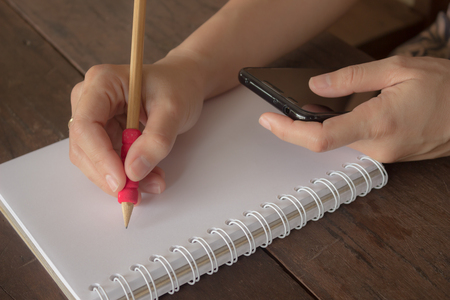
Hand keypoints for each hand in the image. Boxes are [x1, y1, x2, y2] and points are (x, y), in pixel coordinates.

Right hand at [69, 55, 205, 198]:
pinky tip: (149, 177)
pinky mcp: (104, 134)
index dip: (100, 157)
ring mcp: (95, 118)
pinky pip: (107, 162)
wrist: (184, 84)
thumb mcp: (174, 110)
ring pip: (93, 160)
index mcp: (102, 82)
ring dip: (120, 178)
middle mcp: (90, 99)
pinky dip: (127, 175)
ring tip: (154, 182)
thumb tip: (133, 171)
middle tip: (136, 193)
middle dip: (109, 174)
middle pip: (84, 146)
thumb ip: (156, 140)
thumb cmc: (178, 86)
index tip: (122, 181)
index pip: (86, 125)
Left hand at [258, 56, 449, 161]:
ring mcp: (382, 155)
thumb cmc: (447, 89)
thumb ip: (352, 78)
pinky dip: (338, 130)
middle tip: (277, 109)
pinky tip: (333, 115)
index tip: (267, 119)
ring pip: (337, 142)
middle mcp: (377, 147)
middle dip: (297, 126)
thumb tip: (317, 86)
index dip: (287, 131)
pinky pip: (353, 143)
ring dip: (318, 127)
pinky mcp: (386, 155)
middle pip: (322, 141)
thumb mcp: (398, 69)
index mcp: (378, 123)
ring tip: (301, 109)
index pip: (319, 137)